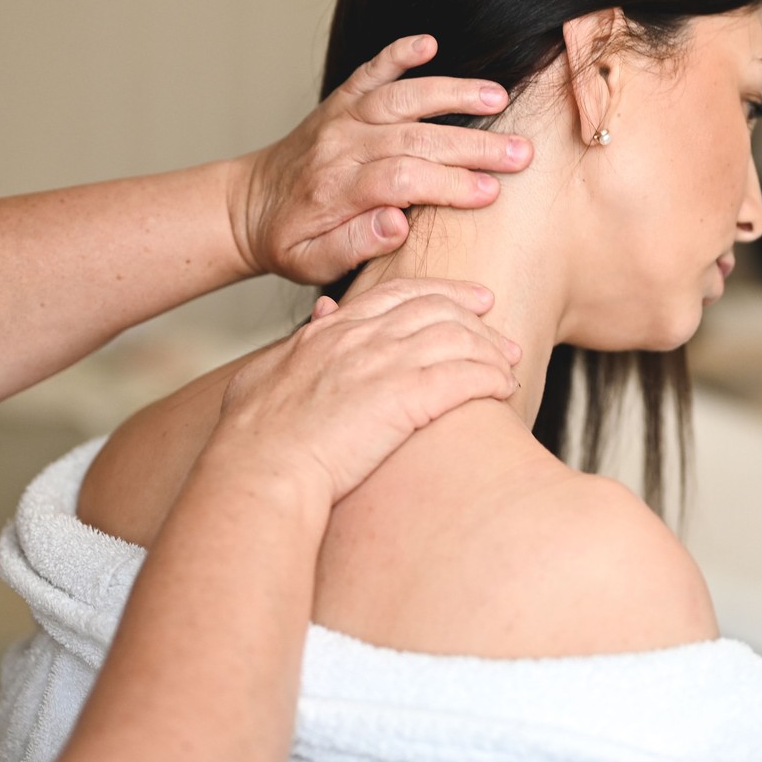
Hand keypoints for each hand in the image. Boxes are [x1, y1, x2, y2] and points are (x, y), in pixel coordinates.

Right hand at [200, 279, 521, 509]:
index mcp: (330, 331)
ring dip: (489, 350)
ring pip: (456, 338)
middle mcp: (360, 338)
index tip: (468, 297)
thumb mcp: (264, 375)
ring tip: (508, 365)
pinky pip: (463, 376)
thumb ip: (296, 344)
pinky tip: (503, 388)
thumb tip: (317, 318)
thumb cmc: (253, 439)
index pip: (396, 295)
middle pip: (435, 309)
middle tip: (499, 331)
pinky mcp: (405, 398)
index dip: (439, 292)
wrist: (259, 470)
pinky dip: (489, 378)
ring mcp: (383, 364)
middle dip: (474, 317)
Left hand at [228, 36, 534, 284]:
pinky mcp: (342, 101)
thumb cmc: (288, 240)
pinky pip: (371, 70)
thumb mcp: (311, 264)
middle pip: (414, 138)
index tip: (490, 192)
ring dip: (452, 94)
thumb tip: (398, 225)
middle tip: (520, 154)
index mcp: (336, 190)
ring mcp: (342, 118)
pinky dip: (398, 53)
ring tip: (499, 96)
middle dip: (471, 145)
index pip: (401, 181)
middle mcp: (341, 146)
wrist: (249, 205)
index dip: (448, 185)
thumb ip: (353, 246)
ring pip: (402, 98)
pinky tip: (429, 43)